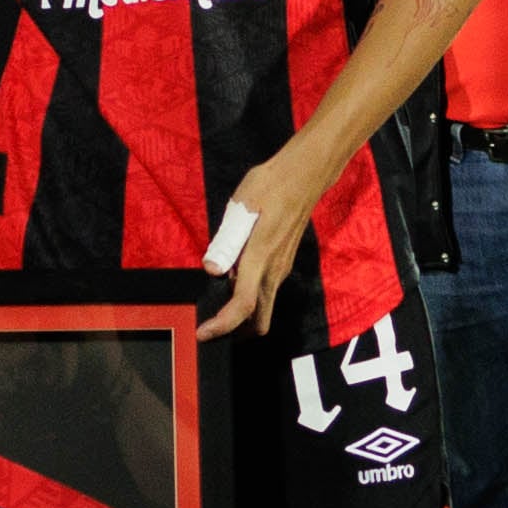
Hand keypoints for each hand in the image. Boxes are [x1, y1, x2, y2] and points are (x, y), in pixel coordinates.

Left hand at [200, 148, 323, 339]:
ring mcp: (281, 268)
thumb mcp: (242, 207)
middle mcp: (274, 270)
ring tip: (215, 302)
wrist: (304, 174)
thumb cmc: (271, 186)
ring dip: (242, 314)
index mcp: (261, 257)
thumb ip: (227, 241)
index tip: (203, 333)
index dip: (223, 325)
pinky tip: (233, 278)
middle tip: (210, 324)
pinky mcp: (282, 262)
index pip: (243, 304)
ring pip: (263, 306)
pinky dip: (249, 297)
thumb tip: (212, 269)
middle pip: (259, 319)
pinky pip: (265, 291)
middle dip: (235, 330)